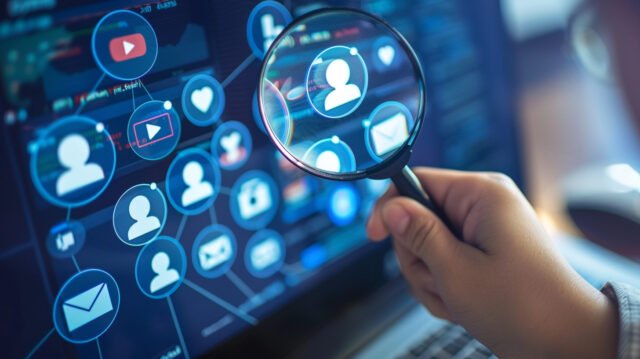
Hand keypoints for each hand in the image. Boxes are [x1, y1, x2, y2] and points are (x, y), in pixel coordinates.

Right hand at [367, 168, 617, 358]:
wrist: (566, 341)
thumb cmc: (523, 306)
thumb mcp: (457, 270)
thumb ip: (418, 234)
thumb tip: (391, 207)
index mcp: (481, 194)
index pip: (416, 181)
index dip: (390, 208)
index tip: (374, 236)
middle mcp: (483, 205)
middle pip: (418, 218)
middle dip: (418, 257)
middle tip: (439, 281)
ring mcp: (484, 230)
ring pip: (427, 245)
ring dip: (432, 278)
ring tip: (456, 298)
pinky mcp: (484, 252)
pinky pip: (445, 261)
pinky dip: (445, 285)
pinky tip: (462, 303)